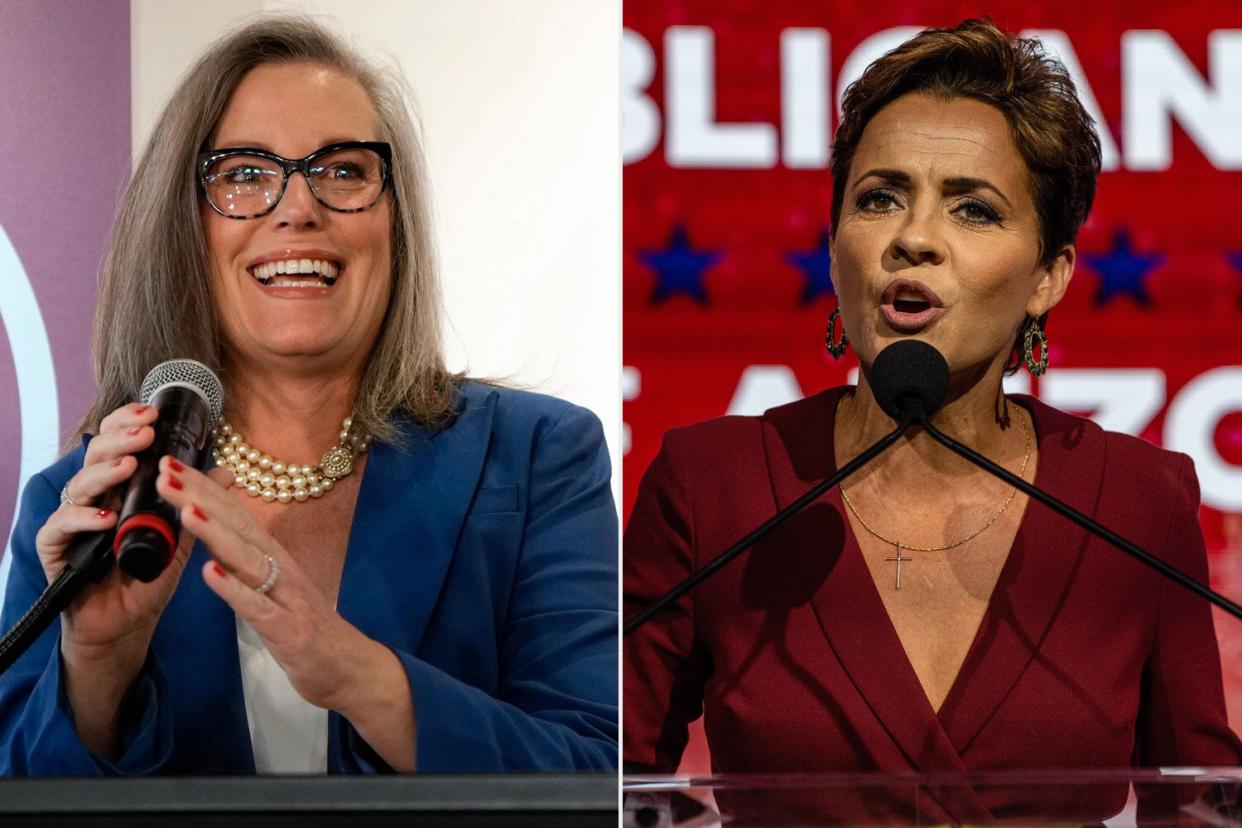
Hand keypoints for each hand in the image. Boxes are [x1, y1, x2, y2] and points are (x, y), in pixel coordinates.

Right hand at [34, 403, 191, 658]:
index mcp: (120, 489)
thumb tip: (227, 472)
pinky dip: (82, 519)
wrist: (127, 622)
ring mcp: (72, 524)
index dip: (128, 424)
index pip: (118, 446)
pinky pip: (60, 528)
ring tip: (129, 467)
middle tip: (143, 432)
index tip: (152, 413)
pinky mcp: (56, 551)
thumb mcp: (181, 537)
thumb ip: (197, 504)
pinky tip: (105, 517)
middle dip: (120, 440)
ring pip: (78, 486)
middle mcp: (93, 499)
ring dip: (105, 473)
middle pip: (96, 457)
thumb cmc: (148, 575)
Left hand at [153, 456, 379, 712]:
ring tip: (186, 509)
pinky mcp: (288, 629)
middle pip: (238, 526)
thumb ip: (246, 559)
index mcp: (273, 557)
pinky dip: (234, 589)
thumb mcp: (273, 586)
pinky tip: (210, 573)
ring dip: (216, 533)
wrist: (348, 667)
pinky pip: (258, 607)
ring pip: (247, 559)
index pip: (235, 514)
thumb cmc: (306, 626)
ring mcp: (286, 597)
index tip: (169, 464)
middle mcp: (281, 568)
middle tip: (166, 471)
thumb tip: (213, 530)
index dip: (203, 488)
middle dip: (200, 497)